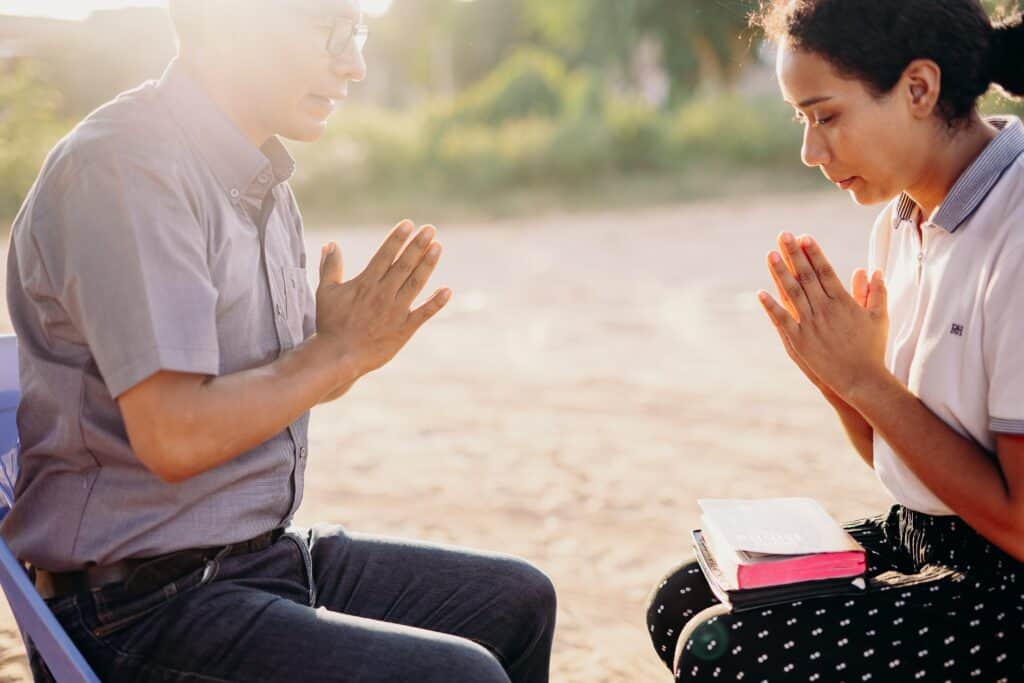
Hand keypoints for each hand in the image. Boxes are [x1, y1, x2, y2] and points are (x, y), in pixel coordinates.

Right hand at [315, 219, 451, 378]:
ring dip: (428, 265)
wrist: (338, 356)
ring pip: (415, 283)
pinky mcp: (404, 329)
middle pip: (404, 264)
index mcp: (366, 283)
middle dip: (417, 245)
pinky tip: (447, 290)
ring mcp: (395, 311)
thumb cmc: (331, 323)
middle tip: (430, 229)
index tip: (409, 224)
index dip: (397, 238)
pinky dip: (436, 303)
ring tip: (438, 247)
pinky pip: (424, 314)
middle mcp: (383, 294)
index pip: (385, 255)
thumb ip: (330, 266)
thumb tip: (330, 243)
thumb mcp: (326, 292)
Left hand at [758, 232, 888, 399]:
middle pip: (806, 276)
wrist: (861, 380)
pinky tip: (760, 293)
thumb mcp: (879, 318)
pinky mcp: (799, 341)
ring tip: (770, 254)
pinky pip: (782, 320)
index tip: (804, 237)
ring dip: (780, 273)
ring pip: (792, 293)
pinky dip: (771, 306)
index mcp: (843, 302)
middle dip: (794, 254)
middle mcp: (824, 310)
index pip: (825, 271)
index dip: (814, 253)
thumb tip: (874, 270)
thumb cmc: (871, 349)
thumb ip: (876, 292)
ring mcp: (810, 325)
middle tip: (783, 235)